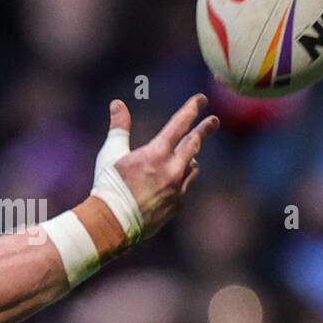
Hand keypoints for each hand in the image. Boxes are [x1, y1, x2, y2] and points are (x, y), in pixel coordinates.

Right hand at [105, 94, 217, 238]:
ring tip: (189, 155)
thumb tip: (117, 104)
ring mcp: (177, 189)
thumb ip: (119, 127)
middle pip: (194, 143)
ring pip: (192, 167)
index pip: (180, 124)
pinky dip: (180, 180)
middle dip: (205, 129)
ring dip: (190, 158)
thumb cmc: (109, 186)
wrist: (112, 223)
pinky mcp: (176, 205)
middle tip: (213, 121)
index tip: (202, 99)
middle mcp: (172, 169)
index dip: (192, 109)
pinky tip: (171, 182)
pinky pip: (184, 187)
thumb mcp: (111, 153)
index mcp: (156, 153)